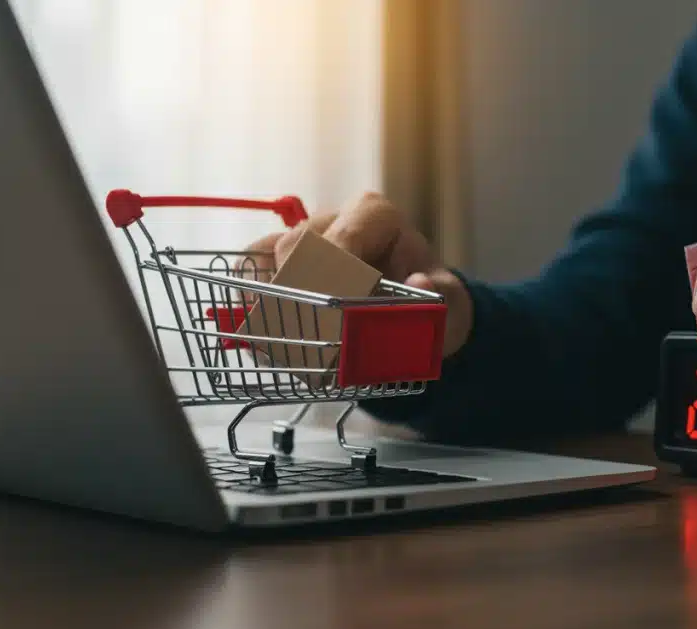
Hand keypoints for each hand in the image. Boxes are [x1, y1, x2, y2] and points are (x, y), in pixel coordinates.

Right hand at [240, 192, 473, 356]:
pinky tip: (270, 336)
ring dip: (269, 303)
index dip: (334, 278)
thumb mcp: (447, 305)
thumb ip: (439, 297)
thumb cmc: (430, 301)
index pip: (344, 237)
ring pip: (263, 258)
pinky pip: (249, 274)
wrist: (416, 311)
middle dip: (299, 297)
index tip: (336, 320)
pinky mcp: (277, 261)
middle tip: (308, 341)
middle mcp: (333, 219)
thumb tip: (421, 282)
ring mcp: (301, 238)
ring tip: (286, 344)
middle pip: (295, 246)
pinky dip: (253, 305)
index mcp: (375, 217)